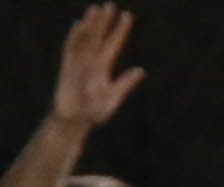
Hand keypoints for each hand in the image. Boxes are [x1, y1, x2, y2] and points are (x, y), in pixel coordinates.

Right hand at [51, 5, 144, 130]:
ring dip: (90, 25)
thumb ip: (125, 84)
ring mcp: (78, 62)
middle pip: (99, 37)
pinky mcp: (66, 66)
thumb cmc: (95, 112)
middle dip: (104, 21)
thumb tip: (141, 70)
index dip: (120, 30)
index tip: (127, 15)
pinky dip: (74, 37)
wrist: (74, 121)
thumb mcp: (113, 98)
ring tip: (95, 10)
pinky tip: (78, 25)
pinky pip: (70, 48)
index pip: (114, 44)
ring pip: (85, 39)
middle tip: (110, 4)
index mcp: (105, 67)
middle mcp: (92, 61)